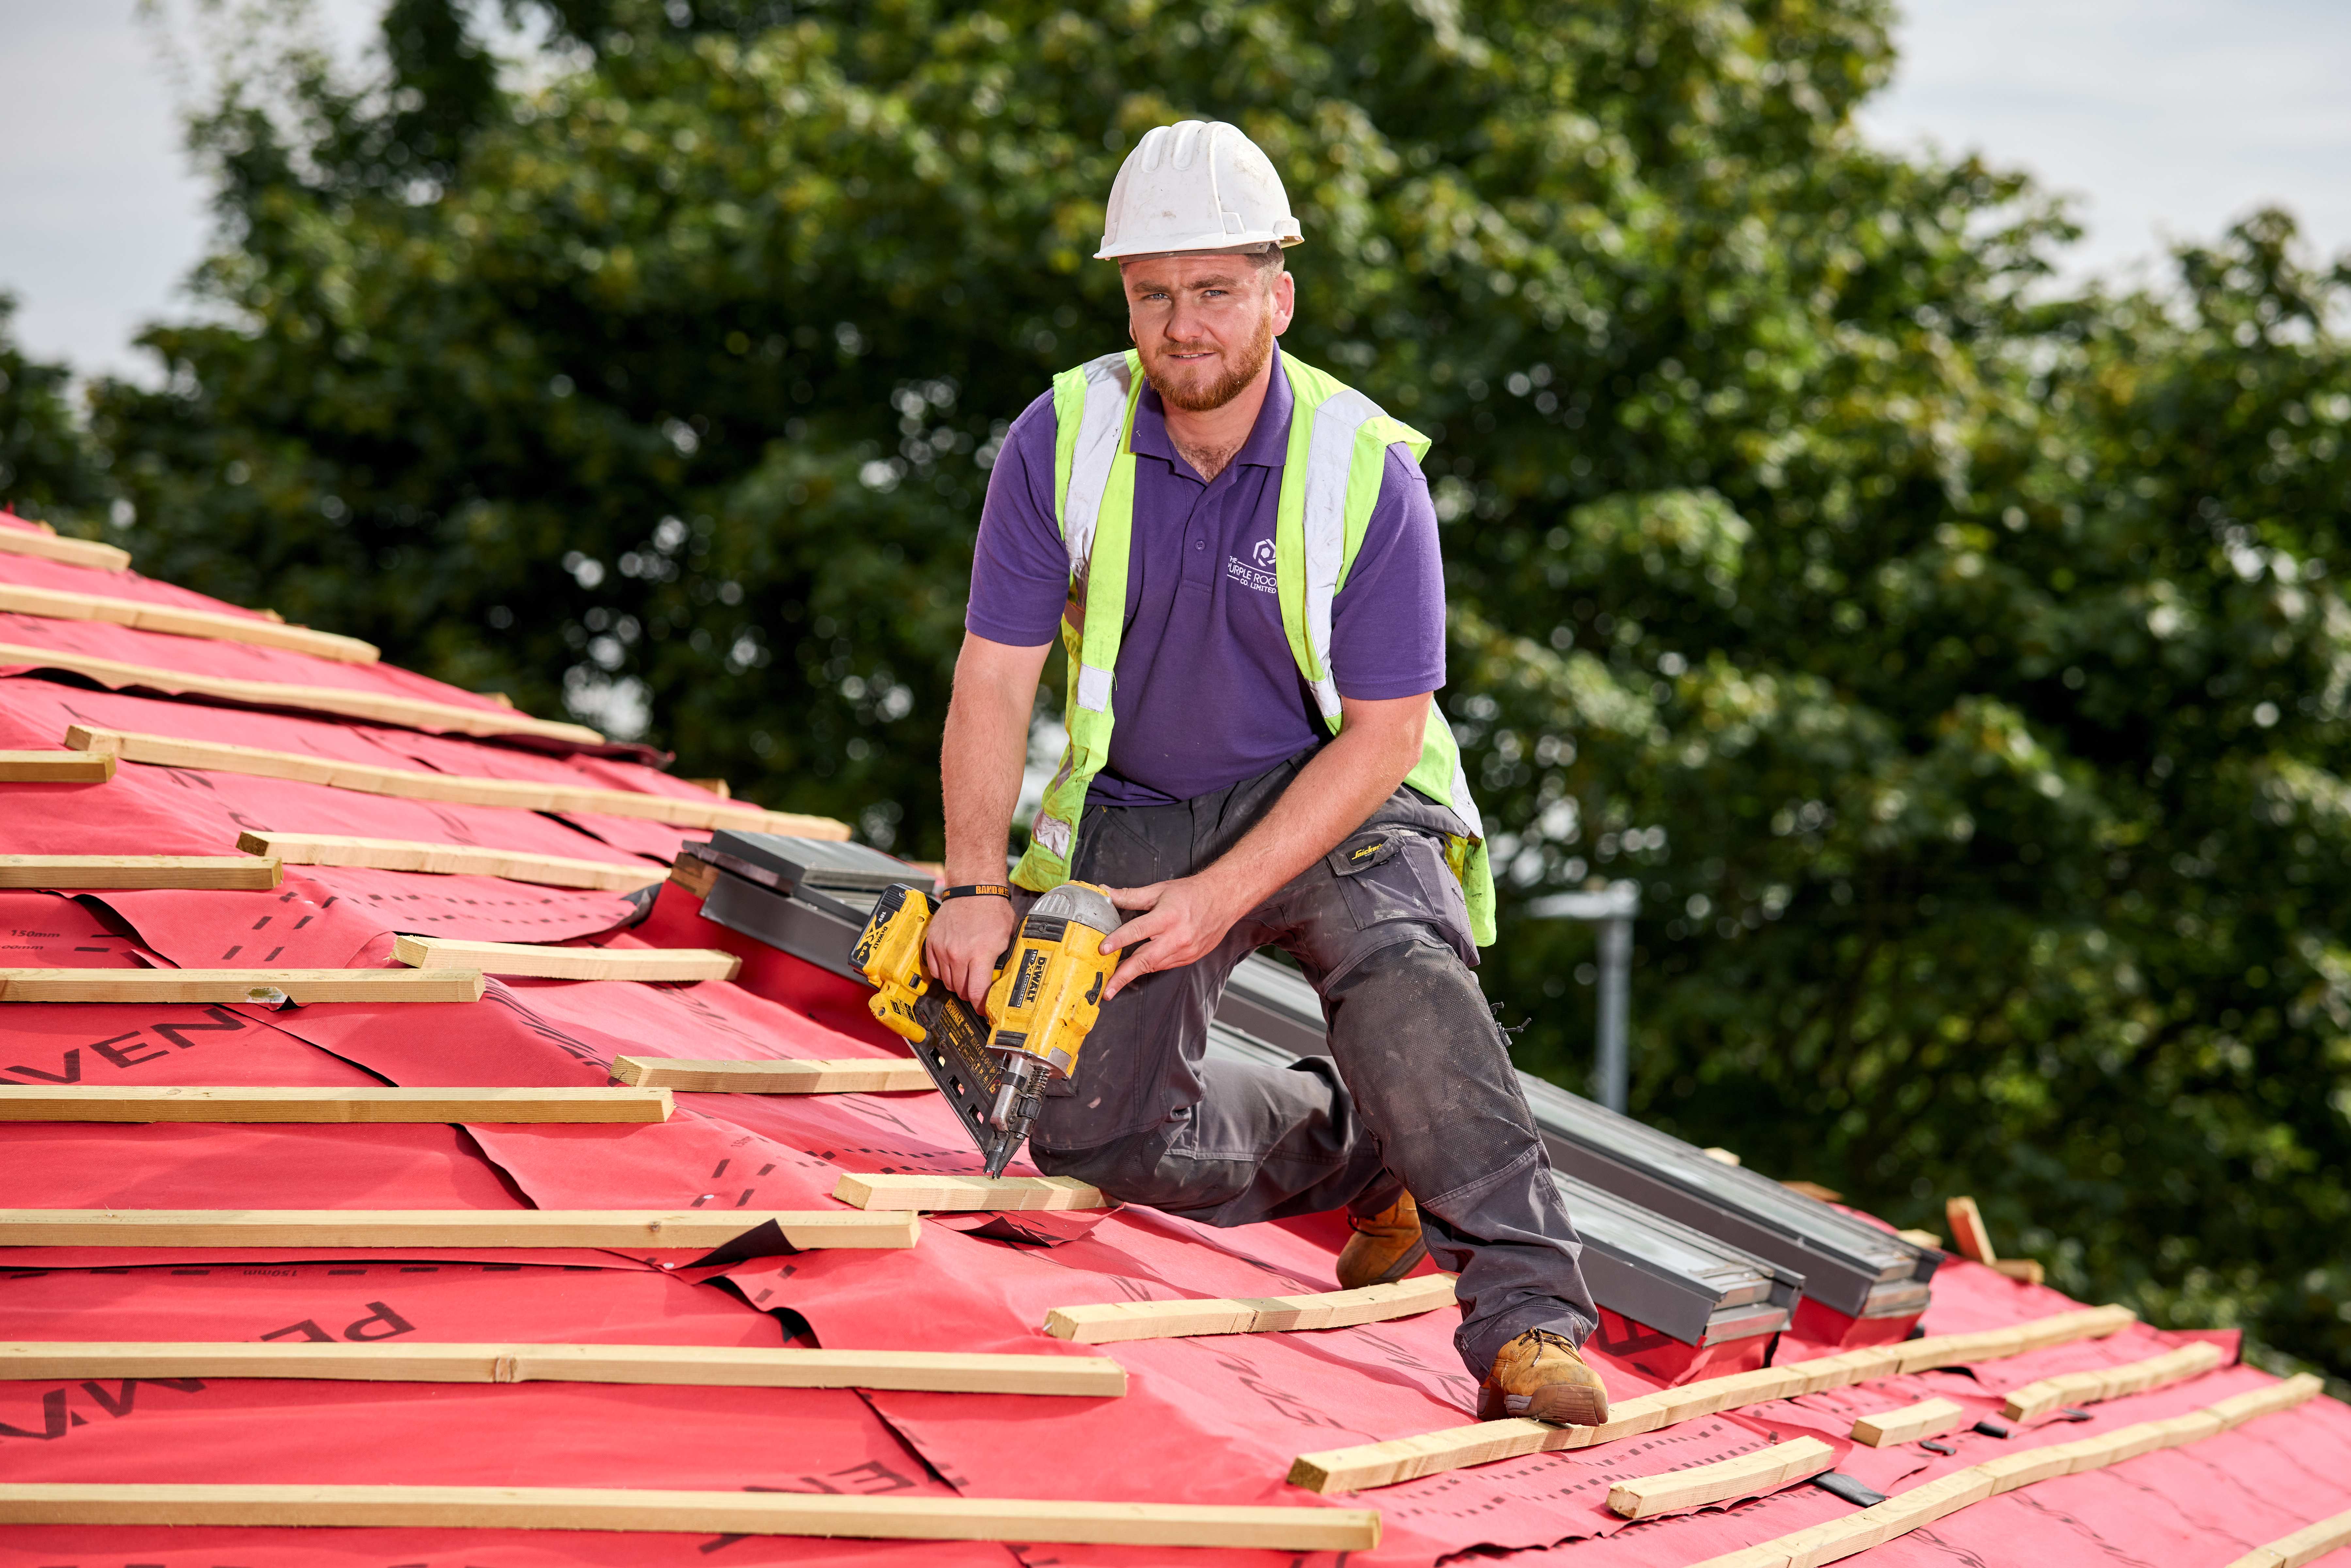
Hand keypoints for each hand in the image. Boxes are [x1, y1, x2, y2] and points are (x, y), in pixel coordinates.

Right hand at [924, 894, 1015, 1008]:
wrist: (972, 890)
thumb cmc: (992, 910)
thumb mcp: (1007, 937)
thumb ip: (1003, 961)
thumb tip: (1004, 981)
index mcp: (980, 954)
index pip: (977, 993)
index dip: (980, 1007)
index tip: (983, 1010)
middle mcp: (958, 955)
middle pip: (961, 990)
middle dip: (970, 994)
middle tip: (977, 989)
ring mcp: (943, 949)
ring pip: (947, 982)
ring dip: (956, 983)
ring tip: (966, 975)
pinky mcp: (932, 943)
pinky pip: (934, 970)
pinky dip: (942, 972)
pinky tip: (953, 966)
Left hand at [1097, 875, 1243, 1001]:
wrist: (1224, 899)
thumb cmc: (1192, 893)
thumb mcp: (1159, 890)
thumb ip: (1130, 895)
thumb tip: (1106, 893)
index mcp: (1167, 917)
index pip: (1138, 930)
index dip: (1119, 940)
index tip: (1103, 949)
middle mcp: (1177, 937)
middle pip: (1145, 960)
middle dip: (1123, 976)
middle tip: (1107, 990)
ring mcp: (1185, 950)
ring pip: (1154, 966)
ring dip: (1134, 974)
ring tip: (1115, 982)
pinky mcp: (1190, 957)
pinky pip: (1165, 966)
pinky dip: (1150, 967)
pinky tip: (1138, 968)